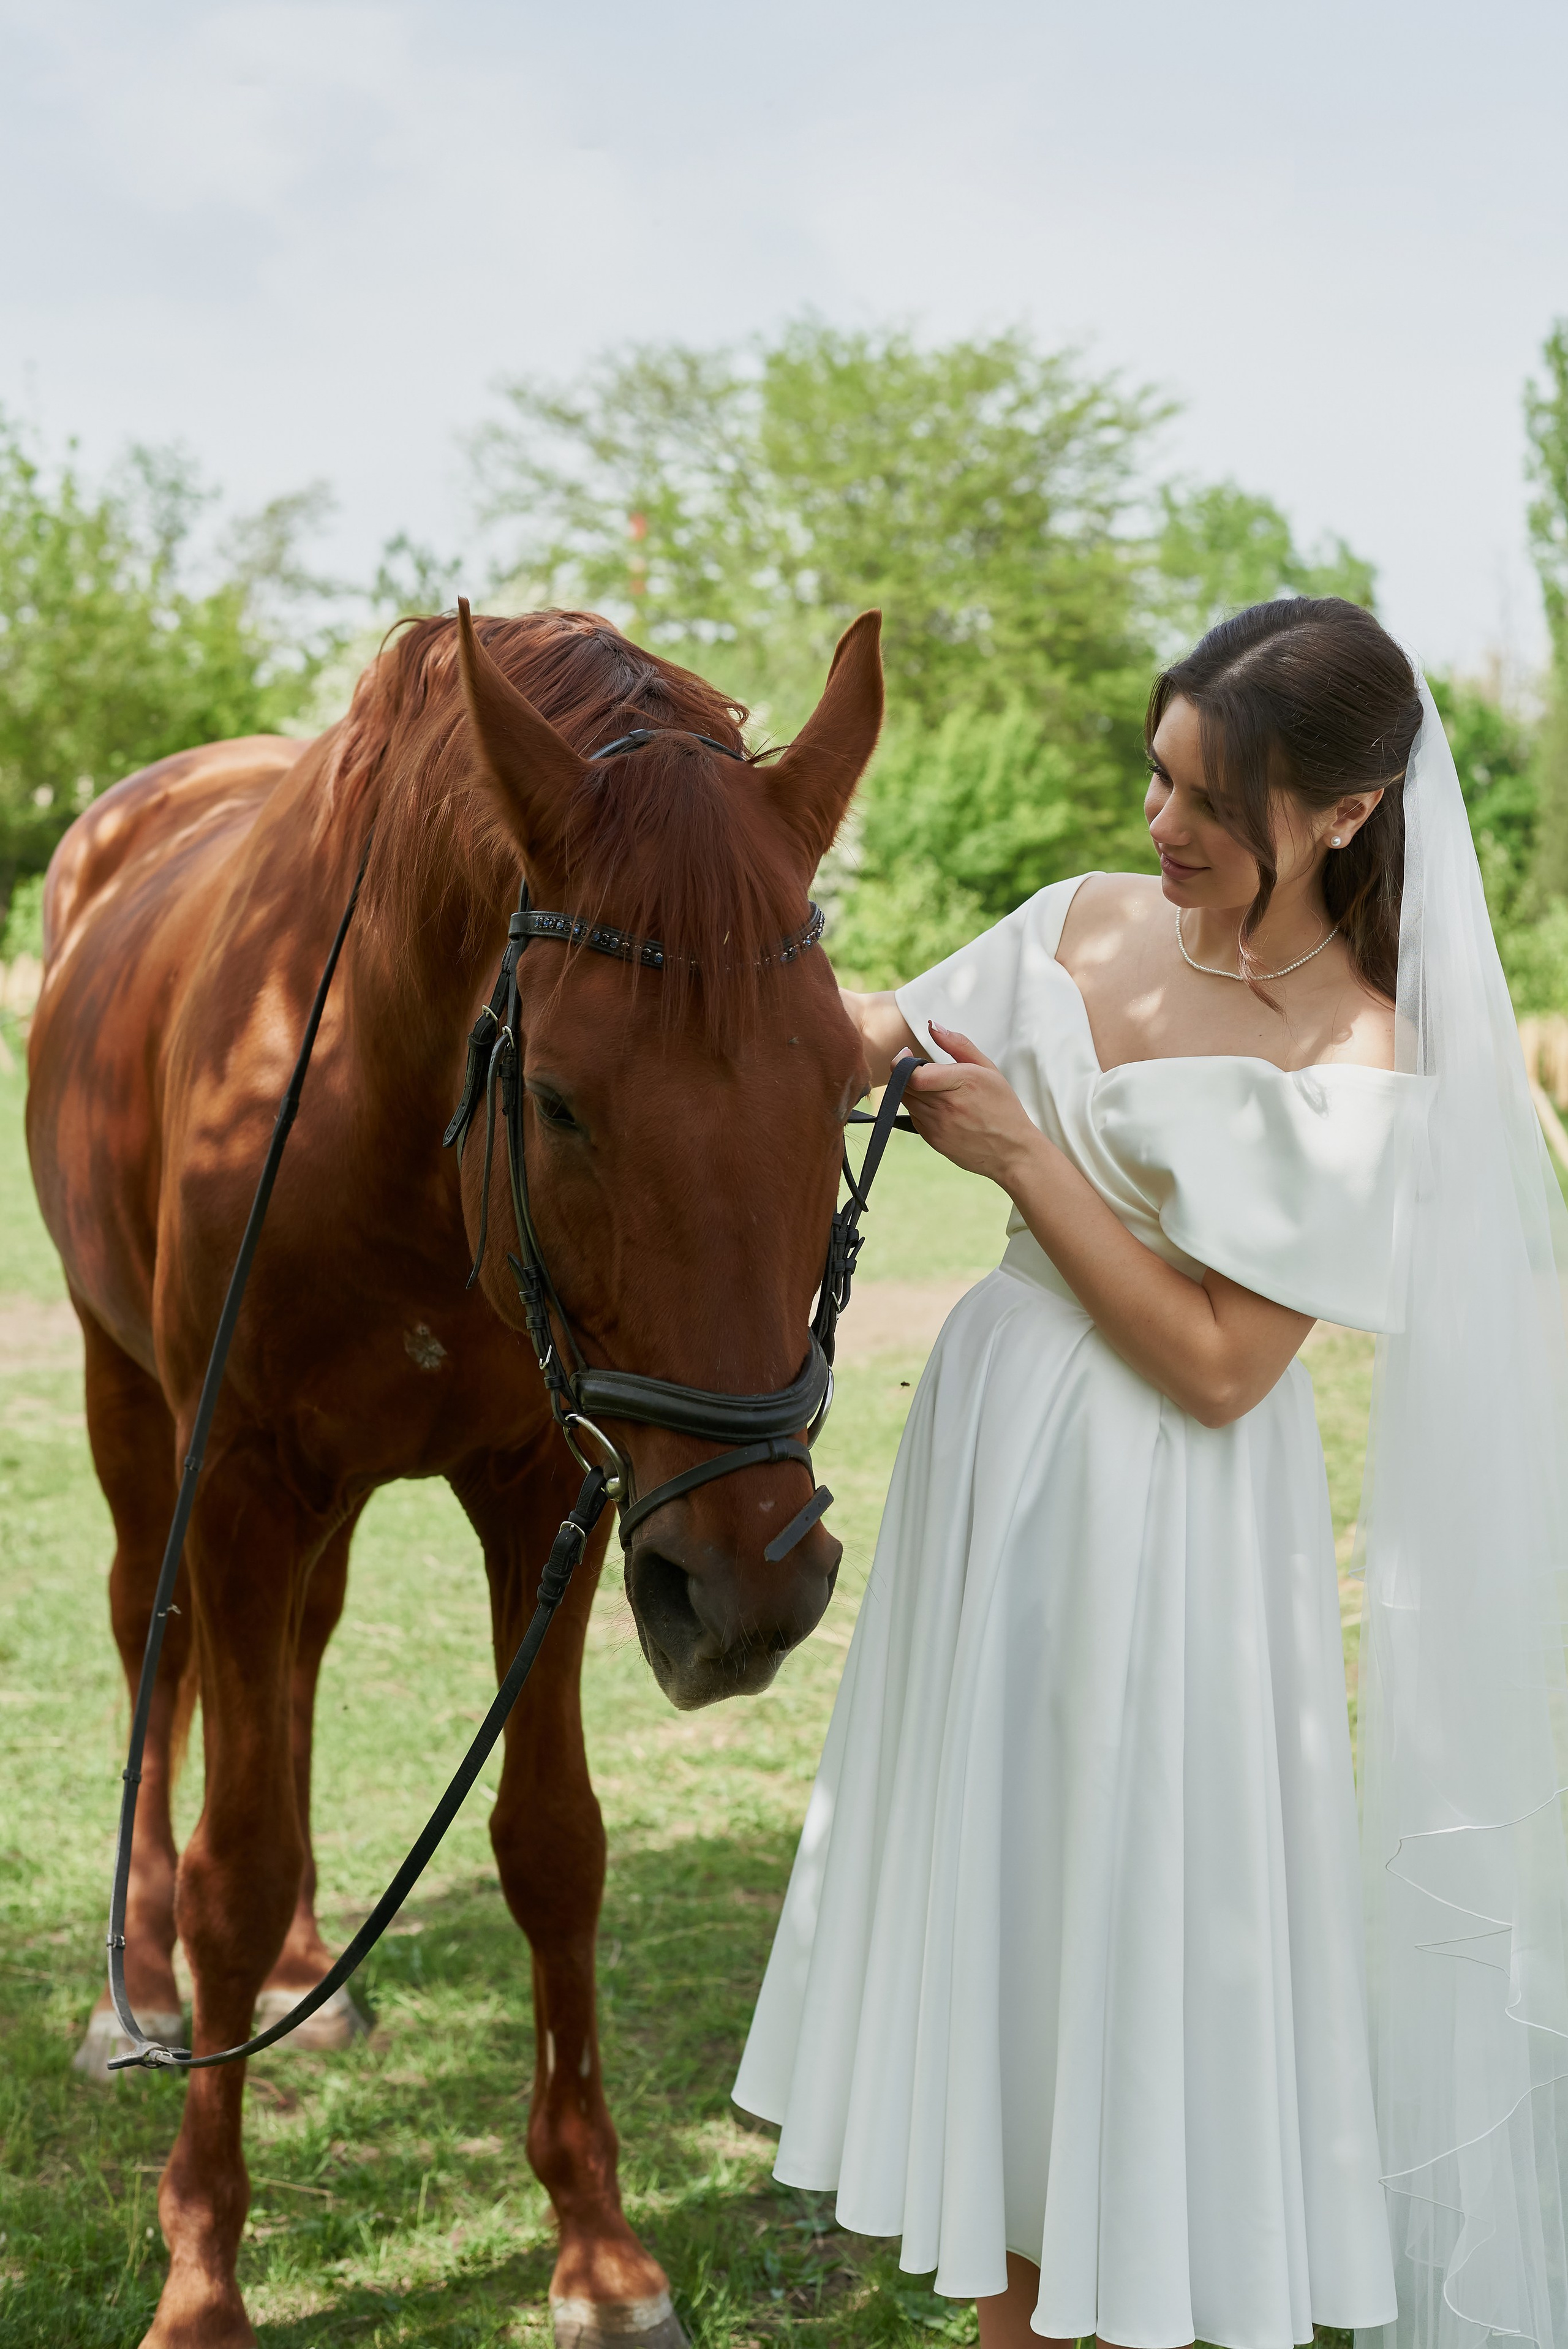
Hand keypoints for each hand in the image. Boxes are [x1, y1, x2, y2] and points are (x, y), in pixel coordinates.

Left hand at [901, 1024, 1038, 1187]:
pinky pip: (914, 1116)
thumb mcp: (988, 1069)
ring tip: (936, 1089)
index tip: (907, 1054)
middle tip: (923, 1069)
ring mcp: (938, 1125)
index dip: (902, 1062)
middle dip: (907, 1073)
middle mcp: (948, 1105)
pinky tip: (941, 1108)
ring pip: (907, 1100)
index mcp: (963, 1082)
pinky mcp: (933, 1140)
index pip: (914, 1075)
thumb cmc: (1003, 1106)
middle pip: (906, 1085)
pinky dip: (920, 1108)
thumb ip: (958, 1044)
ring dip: (913, 1090)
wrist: (1012, 1151)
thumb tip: (932, 1025)